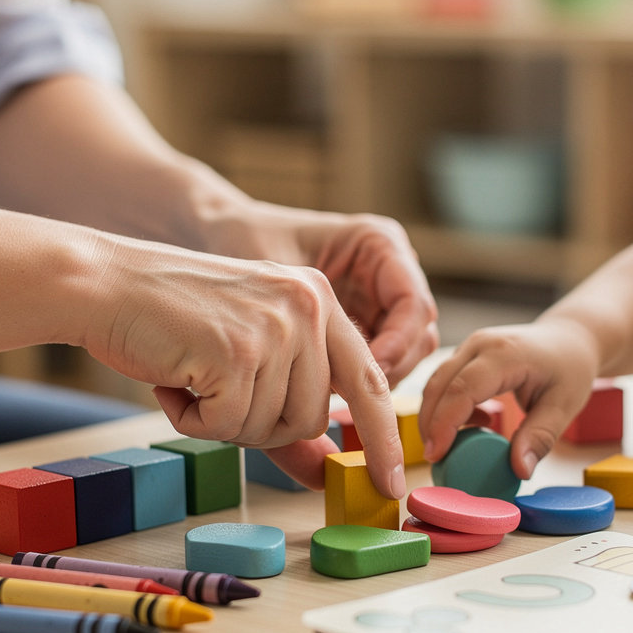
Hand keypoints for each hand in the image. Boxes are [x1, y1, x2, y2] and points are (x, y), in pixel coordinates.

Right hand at [82, 236, 405, 497]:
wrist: (103, 284)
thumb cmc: (172, 321)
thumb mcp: (248, 353)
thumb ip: (291, 407)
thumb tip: (326, 474)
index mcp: (319, 299)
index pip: (370, 380)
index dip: (384, 438)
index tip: (393, 483)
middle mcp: (308, 306)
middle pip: (314, 417)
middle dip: (260, 424)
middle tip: (215, 391)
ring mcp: (276, 327)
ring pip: (271, 426)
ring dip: (222, 421)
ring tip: (190, 375)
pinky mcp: (238, 352)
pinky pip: (227, 425)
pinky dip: (191, 419)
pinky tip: (172, 379)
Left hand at [197, 198, 438, 386]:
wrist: (216, 233)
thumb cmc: (241, 240)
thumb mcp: (279, 280)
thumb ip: (312, 324)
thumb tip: (335, 386)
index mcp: (379, 243)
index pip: (414, 306)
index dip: (396, 346)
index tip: (365, 372)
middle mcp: (388, 271)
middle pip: (416, 338)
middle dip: (387, 372)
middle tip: (347, 399)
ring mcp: (377, 299)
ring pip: (400, 358)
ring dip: (370, 386)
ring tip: (328, 400)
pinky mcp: (359, 325)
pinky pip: (371, 365)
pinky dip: (352, 386)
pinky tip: (319, 395)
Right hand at [419, 318, 600, 478]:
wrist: (570, 339)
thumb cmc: (570, 368)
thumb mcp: (564, 405)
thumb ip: (540, 437)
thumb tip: (520, 470)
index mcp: (505, 354)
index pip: (463, 389)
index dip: (444, 423)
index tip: (437, 455)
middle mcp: (480, 344)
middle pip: (439, 385)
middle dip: (431, 425)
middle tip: (436, 460)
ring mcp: (470, 347)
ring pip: (436, 383)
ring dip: (435, 418)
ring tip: (450, 449)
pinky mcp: (466, 355)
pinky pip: (445, 382)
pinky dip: (447, 408)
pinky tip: (476, 424)